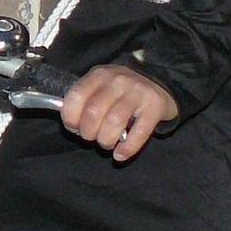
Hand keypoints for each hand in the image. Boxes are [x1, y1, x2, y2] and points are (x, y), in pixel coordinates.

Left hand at [60, 64, 177, 161]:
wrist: (159, 84)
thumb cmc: (121, 90)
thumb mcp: (101, 85)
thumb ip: (85, 100)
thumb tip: (71, 125)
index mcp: (99, 75)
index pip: (76, 96)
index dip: (70, 117)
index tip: (73, 128)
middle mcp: (117, 81)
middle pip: (94, 112)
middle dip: (88, 132)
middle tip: (91, 137)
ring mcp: (137, 93)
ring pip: (114, 121)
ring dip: (105, 140)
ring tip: (105, 143)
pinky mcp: (155, 107)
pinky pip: (139, 132)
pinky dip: (127, 148)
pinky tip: (119, 155)